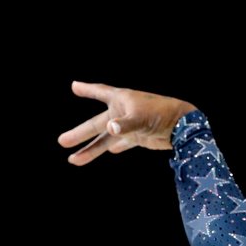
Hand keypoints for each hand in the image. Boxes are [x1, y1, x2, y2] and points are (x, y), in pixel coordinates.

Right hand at [58, 82, 195, 165]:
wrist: (183, 127)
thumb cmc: (161, 114)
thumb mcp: (141, 118)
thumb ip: (124, 124)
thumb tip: (110, 129)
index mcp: (121, 100)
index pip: (100, 91)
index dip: (87, 89)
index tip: (74, 86)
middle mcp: (122, 112)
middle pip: (96, 123)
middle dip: (79, 133)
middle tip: (62, 141)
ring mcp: (129, 126)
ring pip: (105, 139)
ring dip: (91, 150)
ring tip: (73, 160)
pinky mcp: (138, 137)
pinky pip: (122, 143)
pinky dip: (116, 146)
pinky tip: (111, 150)